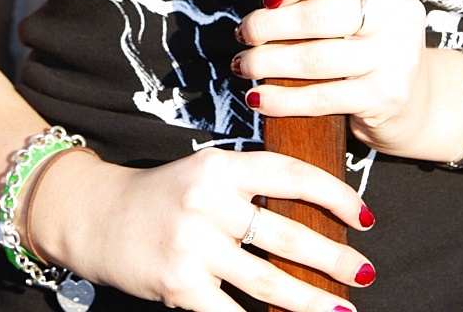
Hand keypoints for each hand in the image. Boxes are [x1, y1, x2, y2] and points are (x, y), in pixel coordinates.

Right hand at [29, 145, 375, 311]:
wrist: (98, 215)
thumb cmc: (164, 195)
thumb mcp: (206, 173)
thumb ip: (250, 186)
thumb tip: (314, 213)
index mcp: (222, 165)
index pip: (290, 174)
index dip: (333, 194)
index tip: (364, 216)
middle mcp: (208, 200)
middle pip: (286, 233)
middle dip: (333, 258)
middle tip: (365, 273)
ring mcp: (192, 244)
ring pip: (267, 280)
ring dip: (312, 301)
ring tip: (344, 311)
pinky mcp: (179, 285)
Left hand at [234, 0, 430, 153]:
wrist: (413, 94)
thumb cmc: (366, 32)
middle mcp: (400, 13)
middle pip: (320, 16)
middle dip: (269, 27)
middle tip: (242, 33)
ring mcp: (396, 57)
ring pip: (316, 60)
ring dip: (268, 64)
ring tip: (243, 64)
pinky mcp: (385, 96)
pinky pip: (322, 98)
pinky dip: (283, 100)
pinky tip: (259, 97)